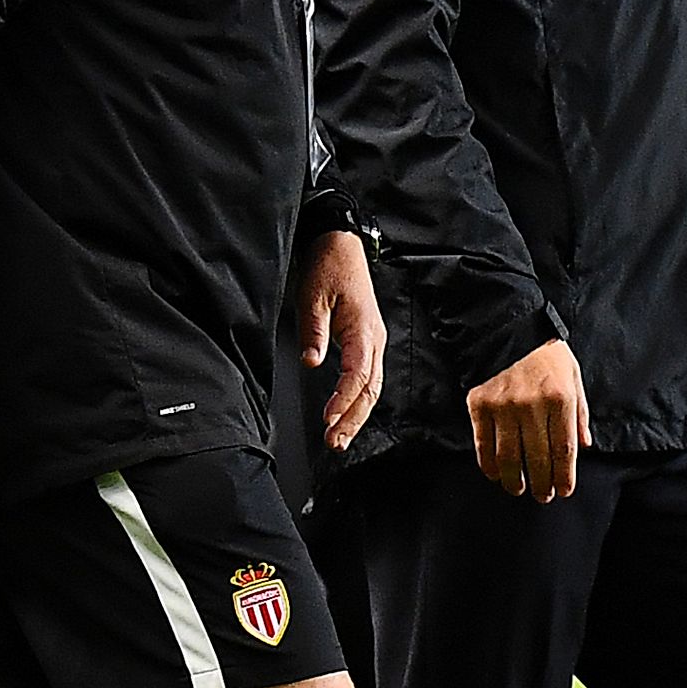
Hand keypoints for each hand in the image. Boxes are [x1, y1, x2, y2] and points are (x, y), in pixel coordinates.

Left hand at [295, 229, 386, 452]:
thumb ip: (314, 332)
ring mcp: (374, 341)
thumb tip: (311, 363)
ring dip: (356, 414)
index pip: (358, 374)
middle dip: (353, 418)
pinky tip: (346, 414)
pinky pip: (367, 377)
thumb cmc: (330, 266)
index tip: (329, 418)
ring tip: (340, 437)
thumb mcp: (313, 297)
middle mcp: (375, 339)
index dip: (344, 399)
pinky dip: (358, 400)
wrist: (340, 244)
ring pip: (372, 387)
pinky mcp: (367, 341)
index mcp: (364, 329)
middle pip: (370, 389)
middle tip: (335, 442)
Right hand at [468, 339, 589, 500]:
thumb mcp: (573, 377)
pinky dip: (488, 464)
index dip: (565, 476)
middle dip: (542, 484)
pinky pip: (483, 444)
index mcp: (560, 399)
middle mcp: (532, 405)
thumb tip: (585, 446)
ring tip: (519, 489)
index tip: (564, 491)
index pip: (565, 449)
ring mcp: (503, 406)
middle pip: (538, 458)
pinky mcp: (479, 404)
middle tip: (543, 497)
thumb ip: (580, 413)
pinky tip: (495, 474)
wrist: (509, 328)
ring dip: (515, 480)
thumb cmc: (547, 355)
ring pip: (509, 457)